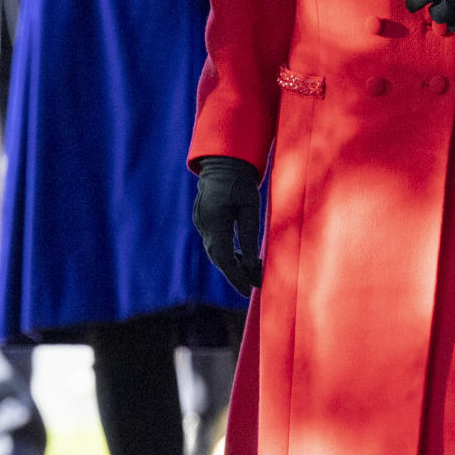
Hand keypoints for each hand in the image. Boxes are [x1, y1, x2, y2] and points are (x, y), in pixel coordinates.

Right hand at [192, 156, 262, 296]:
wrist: (223, 163)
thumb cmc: (241, 182)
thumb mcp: (251, 208)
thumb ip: (249, 236)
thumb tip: (252, 264)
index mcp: (215, 221)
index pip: (224, 257)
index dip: (236, 276)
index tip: (249, 291)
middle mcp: (204, 224)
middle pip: (218, 258)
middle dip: (235, 274)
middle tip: (253, 287)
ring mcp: (201, 222)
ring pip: (215, 252)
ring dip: (232, 264)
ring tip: (252, 273)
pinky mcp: (203, 221)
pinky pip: (214, 243)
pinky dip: (227, 253)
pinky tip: (242, 258)